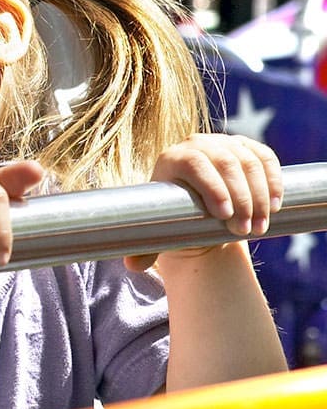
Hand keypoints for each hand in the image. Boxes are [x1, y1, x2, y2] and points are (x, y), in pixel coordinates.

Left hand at [124, 134, 281, 271]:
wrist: (195, 205)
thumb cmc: (173, 219)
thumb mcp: (157, 231)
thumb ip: (143, 248)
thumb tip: (132, 266)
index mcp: (171, 159)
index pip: (193, 164)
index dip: (212, 187)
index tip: (224, 216)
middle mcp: (196, 144)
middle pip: (225, 162)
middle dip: (240, 198)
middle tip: (245, 231)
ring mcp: (223, 142)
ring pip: (248, 161)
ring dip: (259, 195)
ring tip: (259, 227)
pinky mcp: (245, 146)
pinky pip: (265, 157)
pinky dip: (273, 180)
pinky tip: (275, 205)